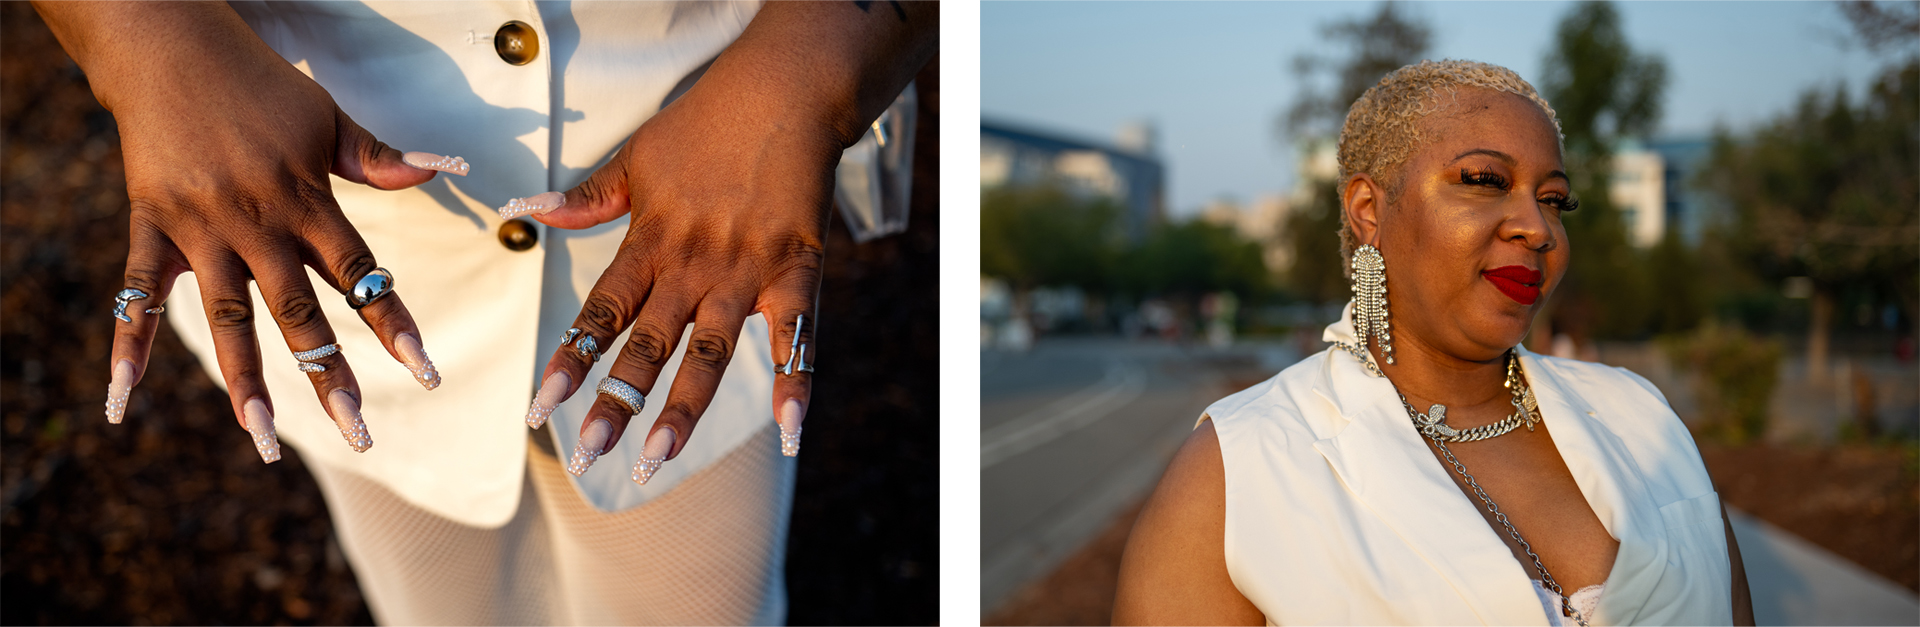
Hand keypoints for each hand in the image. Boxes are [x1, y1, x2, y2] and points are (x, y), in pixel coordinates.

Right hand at [36, 2, 466, 460]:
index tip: (426, 373)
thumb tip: (445, 171)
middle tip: (359, 434)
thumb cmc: (260, 85)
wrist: (169, 48)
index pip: (360, 274)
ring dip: (245, 382)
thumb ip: (378, 160)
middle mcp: (256, 223)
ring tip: (264, 438)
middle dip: (328, 376)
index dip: (393, 325)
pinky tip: (123, 398)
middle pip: (298, 313)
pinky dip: (128, 344)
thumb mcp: (328, 118)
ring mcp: (201, 229)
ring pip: (226, 317)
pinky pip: (139, 293)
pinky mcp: (151, 226)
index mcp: (307, 201)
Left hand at [515, 75, 835, 480]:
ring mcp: (744, 273)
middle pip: (647, 345)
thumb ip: (587, 200)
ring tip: (657, 459)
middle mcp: (691, 266)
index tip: (540, 409)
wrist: (782, 93)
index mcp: (649, 243)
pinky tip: (790, 432)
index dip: (570, 362)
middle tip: (589, 457)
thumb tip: (526, 210)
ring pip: (708, 352)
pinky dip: (795, 383)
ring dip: (683, 408)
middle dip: (617, 404)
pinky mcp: (795, 271)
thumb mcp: (636, 159)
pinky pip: (794, 337)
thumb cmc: (706, 123)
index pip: (599, 314)